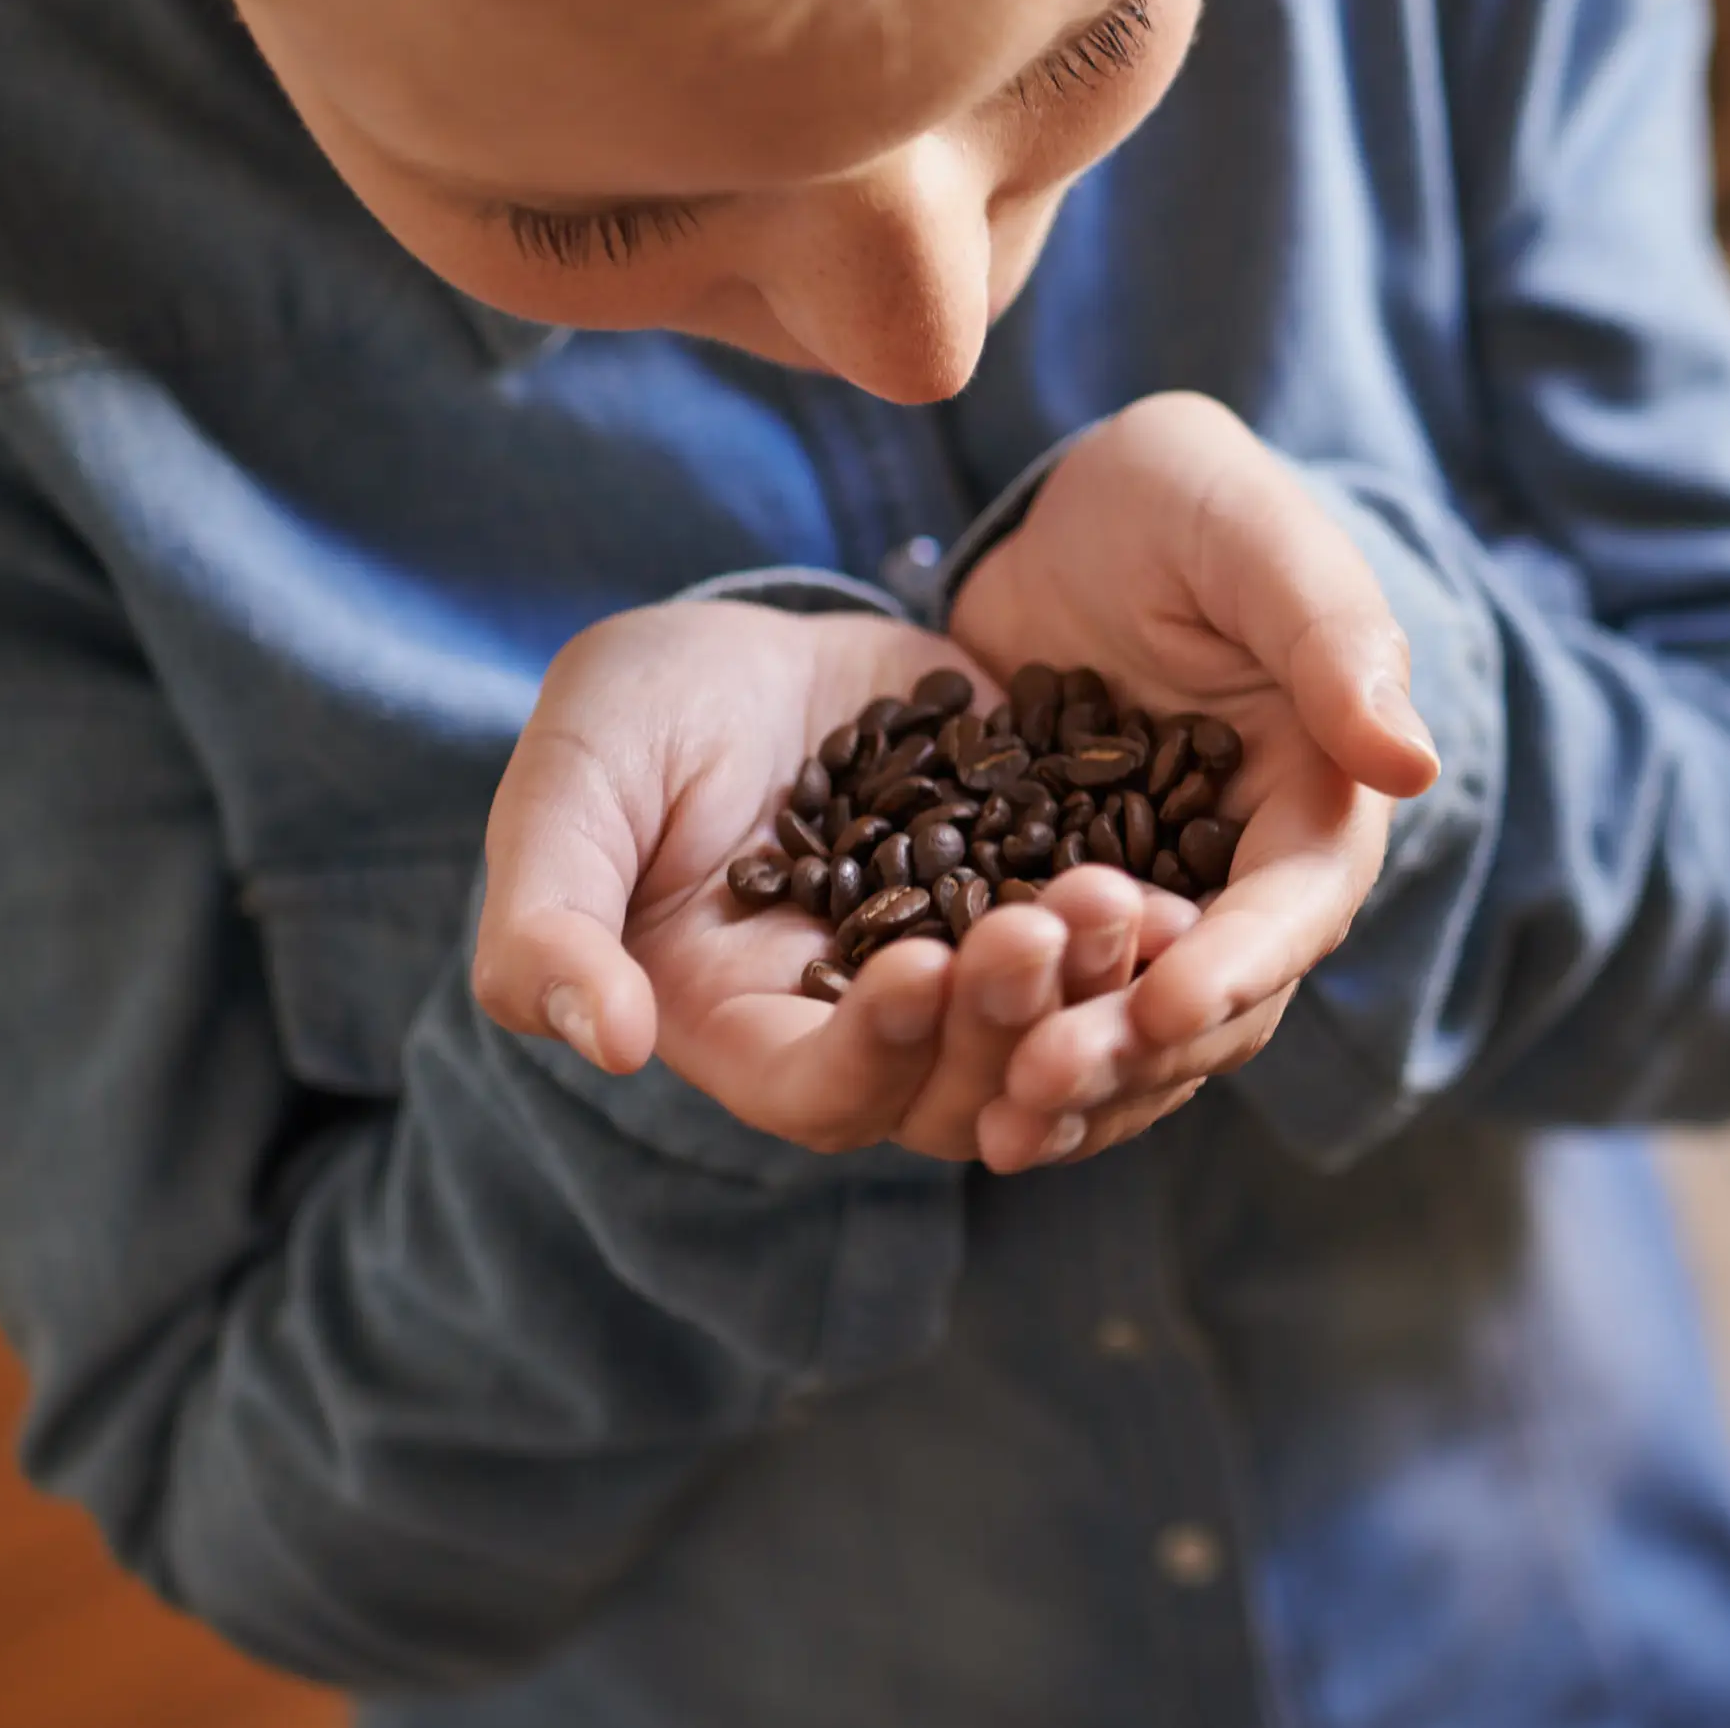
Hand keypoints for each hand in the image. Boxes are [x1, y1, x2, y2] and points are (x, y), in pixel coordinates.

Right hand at [474, 601, 1147, 1161]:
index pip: (818, 1090)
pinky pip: (1107, 953)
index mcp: (743, 1025)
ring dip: (1089, 987)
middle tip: (1050, 926)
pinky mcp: (1040, 901)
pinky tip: (1179, 885)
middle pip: (955, 1084)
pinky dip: (1145, 938)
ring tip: (1121, 902)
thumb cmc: (632, 716)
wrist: (757, 639)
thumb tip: (605, 1039)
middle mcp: (866, 1027)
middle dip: (1006, 1019)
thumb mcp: (572, 789)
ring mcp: (966, 970)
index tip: (919, 973)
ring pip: (1048, 1033)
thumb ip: (549, 918)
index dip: (873, 1054)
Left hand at [949, 393, 1439, 1168]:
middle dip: (1136, 1051)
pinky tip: (955, 1106)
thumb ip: (1332, 638)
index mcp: (1319, 793)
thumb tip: (1414, 765)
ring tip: (998, 1124)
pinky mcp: (1061, 913)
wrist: (1070, 507)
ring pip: (1137, 1031)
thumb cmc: (1185, 496)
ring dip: (1080, 1084)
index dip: (1234, 964)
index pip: (1295, 906)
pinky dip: (1012, 1059)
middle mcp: (1246, 871)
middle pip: (1216, 1000)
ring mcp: (1154, 901)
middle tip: (1041, 1082)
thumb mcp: (1252, 538)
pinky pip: (1053, 1009)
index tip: (1159, 1003)